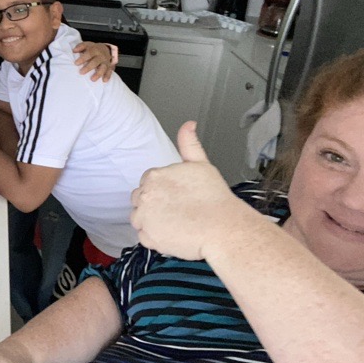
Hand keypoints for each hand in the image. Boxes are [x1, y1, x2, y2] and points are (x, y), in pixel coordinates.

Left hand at [73, 41, 113, 81]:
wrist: (107, 50)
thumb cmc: (93, 49)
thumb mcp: (87, 45)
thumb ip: (81, 46)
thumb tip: (74, 50)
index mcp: (95, 49)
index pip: (89, 53)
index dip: (83, 58)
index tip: (76, 63)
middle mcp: (101, 56)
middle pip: (95, 62)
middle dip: (88, 67)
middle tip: (81, 72)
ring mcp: (106, 62)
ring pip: (103, 68)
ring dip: (98, 74)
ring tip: (92, 79)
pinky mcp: (109, 67)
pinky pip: (109, 72)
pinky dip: (107, 76)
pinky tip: (104, 80)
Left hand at [130, 121, 257, 259]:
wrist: (222, 227)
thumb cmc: (214, 198)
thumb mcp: (201, 164)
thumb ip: (189, 144)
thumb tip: (188, 124)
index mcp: (154, 177)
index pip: (149, 183)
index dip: (163, 190)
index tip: (177, 197)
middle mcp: (144, 196)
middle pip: (141, 200)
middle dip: (155, 204)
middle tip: (178, 210)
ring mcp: (144, 218)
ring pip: (140, 218)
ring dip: (152, 221)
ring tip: (176, 223)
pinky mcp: (148, 238)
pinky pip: (145, 237)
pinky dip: (156, 238)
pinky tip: (174, 234)